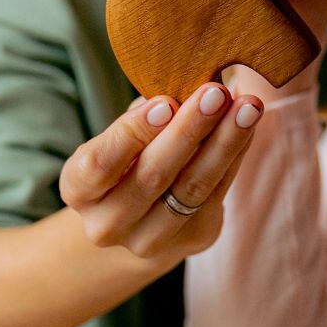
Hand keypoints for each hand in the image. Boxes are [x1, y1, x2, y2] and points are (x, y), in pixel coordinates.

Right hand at [59, 84, 261, 260]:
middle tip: (215, 93)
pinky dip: (235, 156)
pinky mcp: (192, 240)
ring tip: (247, 108)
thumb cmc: (126, 159)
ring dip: (224, 144)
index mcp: (78, 190)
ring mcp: (149, 240)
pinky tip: (248, 127)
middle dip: (188, 130)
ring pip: (192, 188)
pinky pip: (217, 193)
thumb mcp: (120, 138)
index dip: (132, 133)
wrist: (138, 219)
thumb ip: (144, 117)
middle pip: (152, 176)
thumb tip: (186, 86)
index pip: (100, 163)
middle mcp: (107, 224)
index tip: (165, 102)